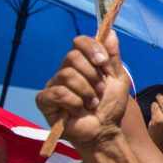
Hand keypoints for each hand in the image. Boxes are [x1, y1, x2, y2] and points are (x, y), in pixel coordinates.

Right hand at [35, 31, 130, 149]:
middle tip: (100, 91)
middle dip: (92, 76)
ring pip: (67, 76)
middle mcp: (66, 70)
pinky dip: (74, 103)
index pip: (80, 42)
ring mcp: (54, 84)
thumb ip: (113, 57)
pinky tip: (79, 111)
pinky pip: (57, 92)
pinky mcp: (45, 100)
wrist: (104, 130)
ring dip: (86, 92)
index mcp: (84, 63)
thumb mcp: (117, 78)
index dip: (91, 48)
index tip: (103, 62)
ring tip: (92, 103)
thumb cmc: (110, 106)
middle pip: (72, 57)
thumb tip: (110, 32)